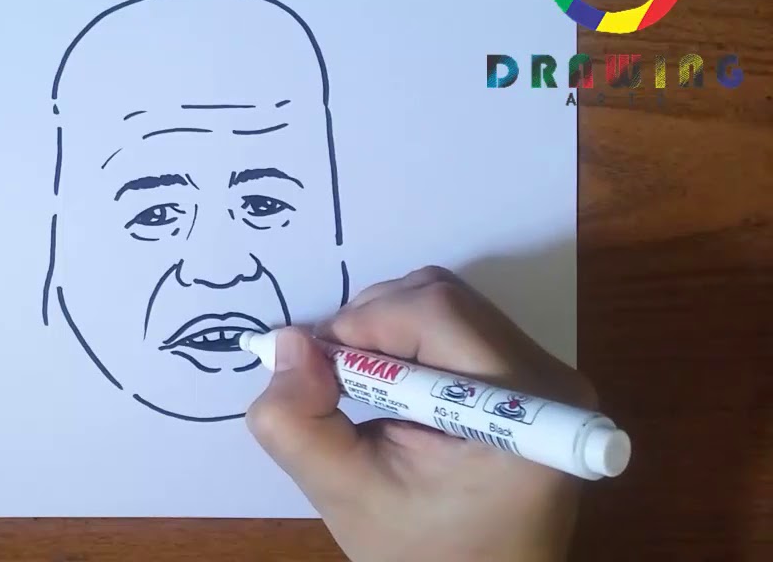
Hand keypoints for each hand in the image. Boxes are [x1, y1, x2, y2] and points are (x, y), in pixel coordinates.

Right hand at [247, 266, 595, 561]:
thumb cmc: (424, 553)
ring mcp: (546, 375)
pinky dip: (408, 342)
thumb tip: (287, 341)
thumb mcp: (346, 494)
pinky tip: (391, 390)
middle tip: (331, 375)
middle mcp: (550, 378)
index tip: (314, 364)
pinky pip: (458, 327)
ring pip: (446, 305)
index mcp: (522, 411)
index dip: (364, 323)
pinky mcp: (530, 378)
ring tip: (360, 387)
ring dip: (386, 329)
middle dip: (371, 322)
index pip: (438, 316)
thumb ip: (299, 422)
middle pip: (443, 299)